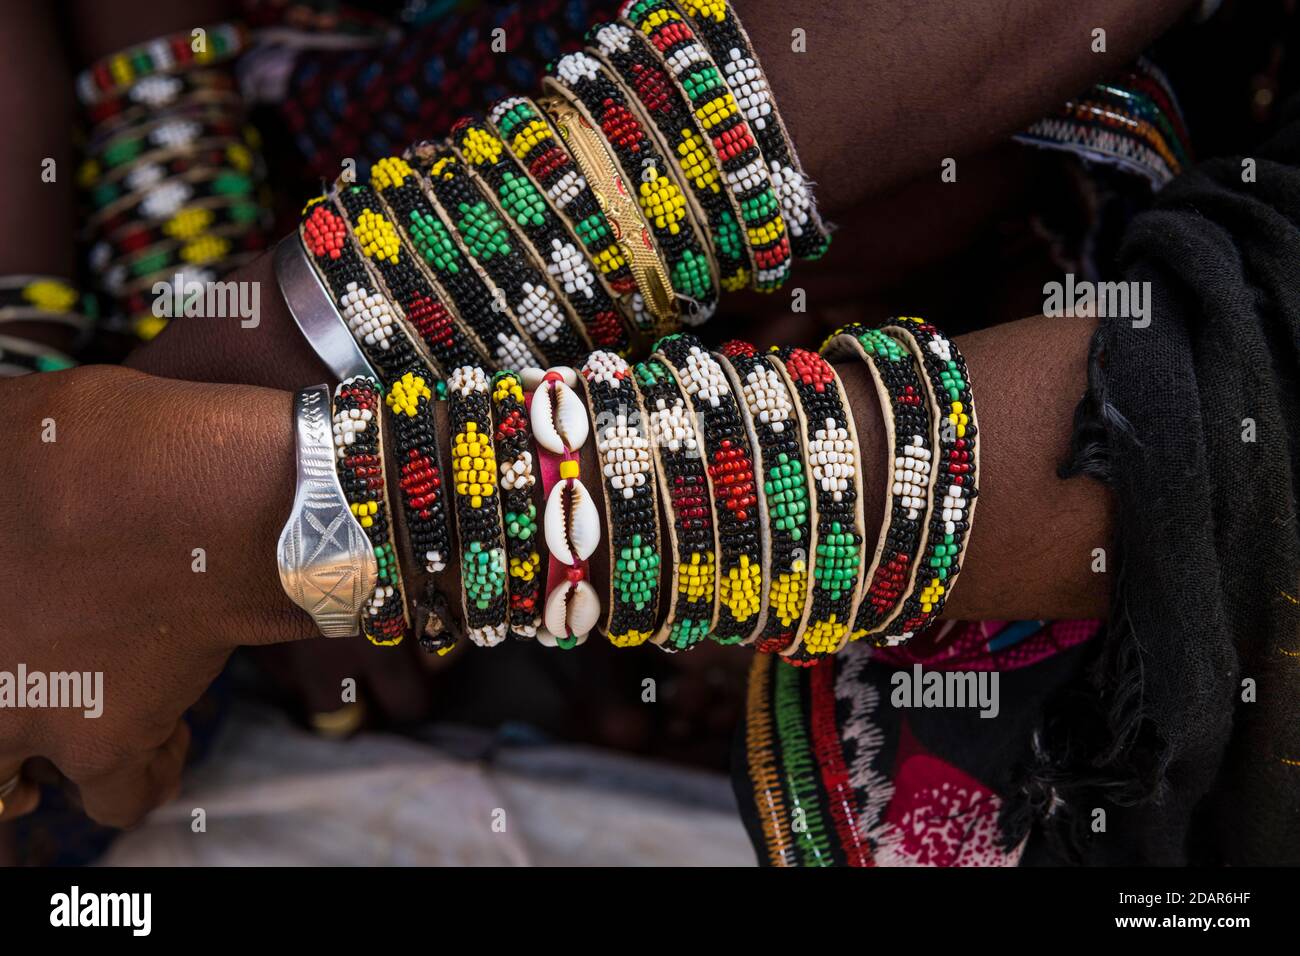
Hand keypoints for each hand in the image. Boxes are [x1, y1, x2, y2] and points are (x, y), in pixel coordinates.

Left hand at [0, 364, 309, 825]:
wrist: (210, 500)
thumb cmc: (108, 451)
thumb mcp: (12, 420)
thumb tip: (3, 443)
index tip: (20, 614)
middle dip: (0, 726)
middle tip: (30, 688)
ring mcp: (32, 717)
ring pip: (9, 790)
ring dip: (40, 768)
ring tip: (80, 732)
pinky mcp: (112, 742)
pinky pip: (124, 793)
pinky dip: (147, 774)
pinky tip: (166, 740)